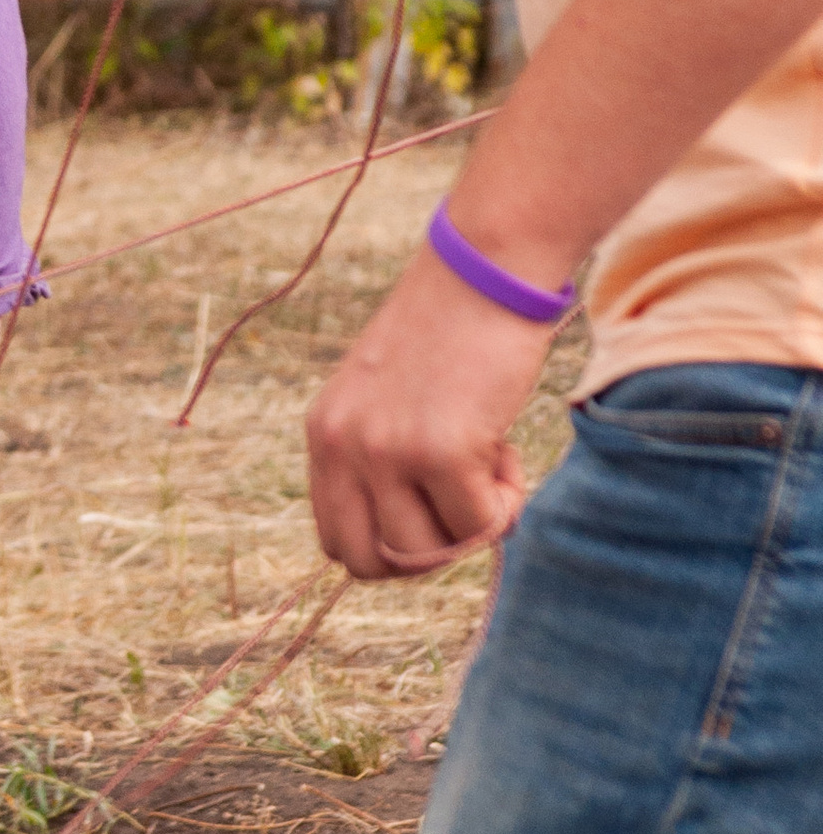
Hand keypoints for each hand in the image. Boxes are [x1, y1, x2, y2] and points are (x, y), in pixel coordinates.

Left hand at [305, 243, 551, 579]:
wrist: (487, 270)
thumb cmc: (452, 332)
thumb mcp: (389, 398)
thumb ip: (383, 460)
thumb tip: (417, 549)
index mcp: (323, 433)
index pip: (336, 541)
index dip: (393, 544)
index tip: (432, 508)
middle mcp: (341, 445)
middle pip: (370, 563)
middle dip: (427, 555)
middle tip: (465, 507)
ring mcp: (385, 450)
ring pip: (426, 553)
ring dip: (469, 528)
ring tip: (491, 469)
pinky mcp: (440, 449)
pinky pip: (476, 526)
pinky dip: (505, 506)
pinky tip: (508, 452)